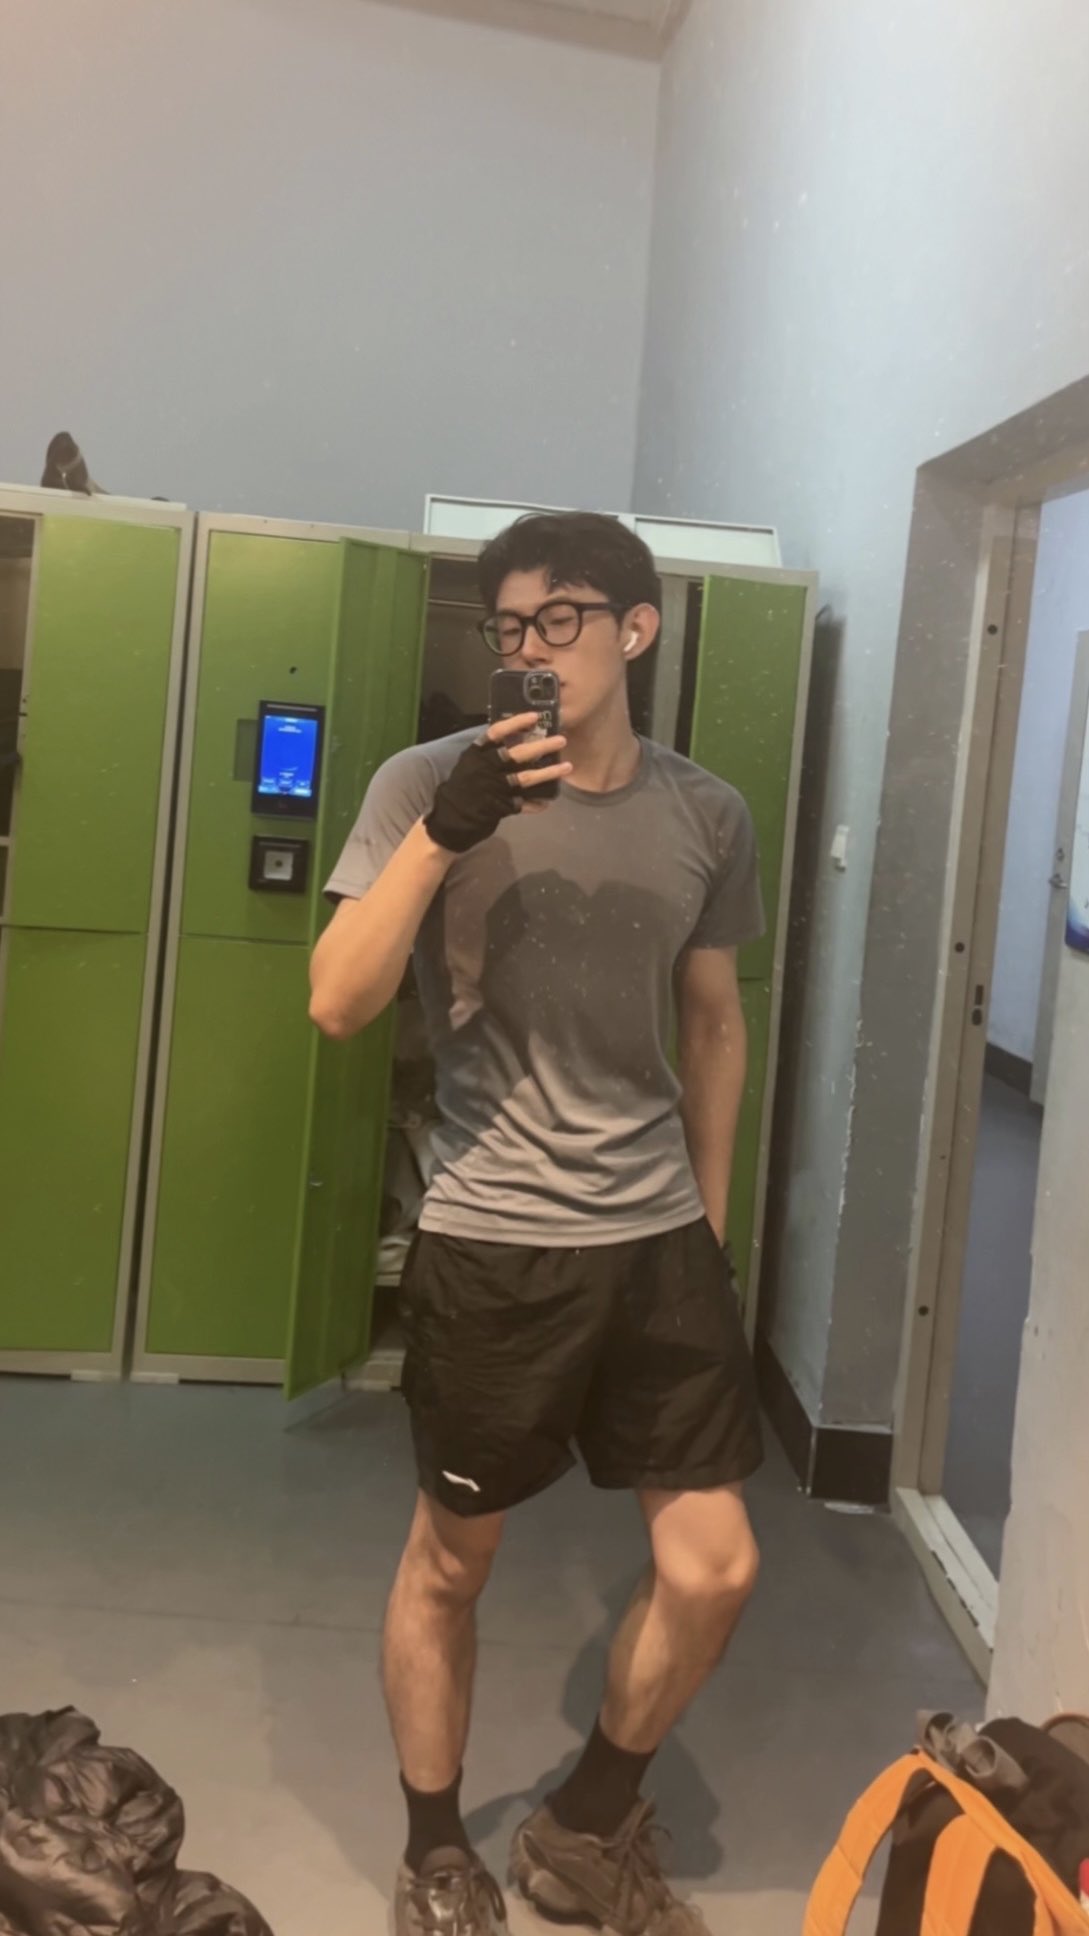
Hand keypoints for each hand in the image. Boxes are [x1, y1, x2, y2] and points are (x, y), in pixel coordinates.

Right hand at [424, 715, 570, 854]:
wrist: (449, 818)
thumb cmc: (461, 787)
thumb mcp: (470, 765)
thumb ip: (488, 754)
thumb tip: (515, 738)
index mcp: (477, 754)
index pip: (497, 733)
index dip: (516, 723)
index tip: (534, 716)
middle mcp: (486, 769)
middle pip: (517, 754)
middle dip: (541, 747)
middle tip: (561, 740)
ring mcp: (494, 788)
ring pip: (526, 778)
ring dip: (549, 773)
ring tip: (567, 767)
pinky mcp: (500, 807)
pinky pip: (523, 804)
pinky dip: (535, 804)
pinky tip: (547, 803)